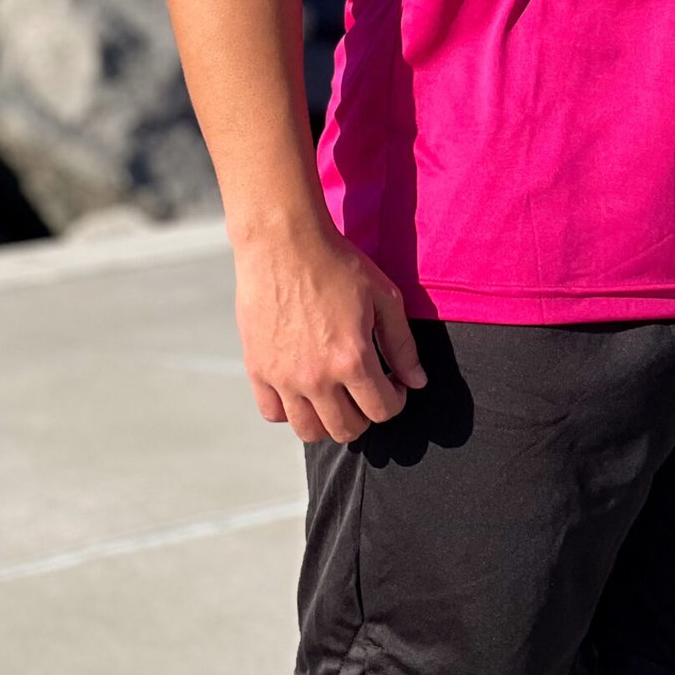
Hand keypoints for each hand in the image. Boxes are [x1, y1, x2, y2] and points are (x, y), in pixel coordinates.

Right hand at [233, 216, 428, 442]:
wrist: (284, 243)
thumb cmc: (337, 264)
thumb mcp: (383, 297)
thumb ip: (402, 345)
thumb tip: (417, 383)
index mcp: (352, 359)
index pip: (382, 411)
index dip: (396, 401)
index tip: (393, 384)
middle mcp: (316, 378)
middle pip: (347, 430)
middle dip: (365, 415)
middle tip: (366, 390)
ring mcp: (283, 377)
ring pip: (309, 431)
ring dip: (329, 420)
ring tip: (336, 395)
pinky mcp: (257, 369)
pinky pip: (273, 413)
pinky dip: (291, 410)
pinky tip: (304, 388)